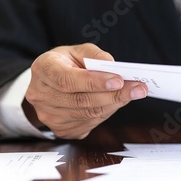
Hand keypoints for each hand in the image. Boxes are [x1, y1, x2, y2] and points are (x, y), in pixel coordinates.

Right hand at [24, 43, 147, 138]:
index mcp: (43, 69)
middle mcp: (41, 94)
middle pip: (81, 100)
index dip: (93, 82)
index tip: (118, 80)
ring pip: (88, 113)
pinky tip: (117, 101)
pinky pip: (90, 123)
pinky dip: (108, 112)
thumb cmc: (66, 63)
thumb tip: (112, 66)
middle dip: (114, 94)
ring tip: (134, 93)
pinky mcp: (61, 129)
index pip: (67, 80)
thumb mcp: (77, 50)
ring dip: (115, 104)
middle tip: (138, 88)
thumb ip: (94, 55)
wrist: (50, 82)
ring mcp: (49, 115)